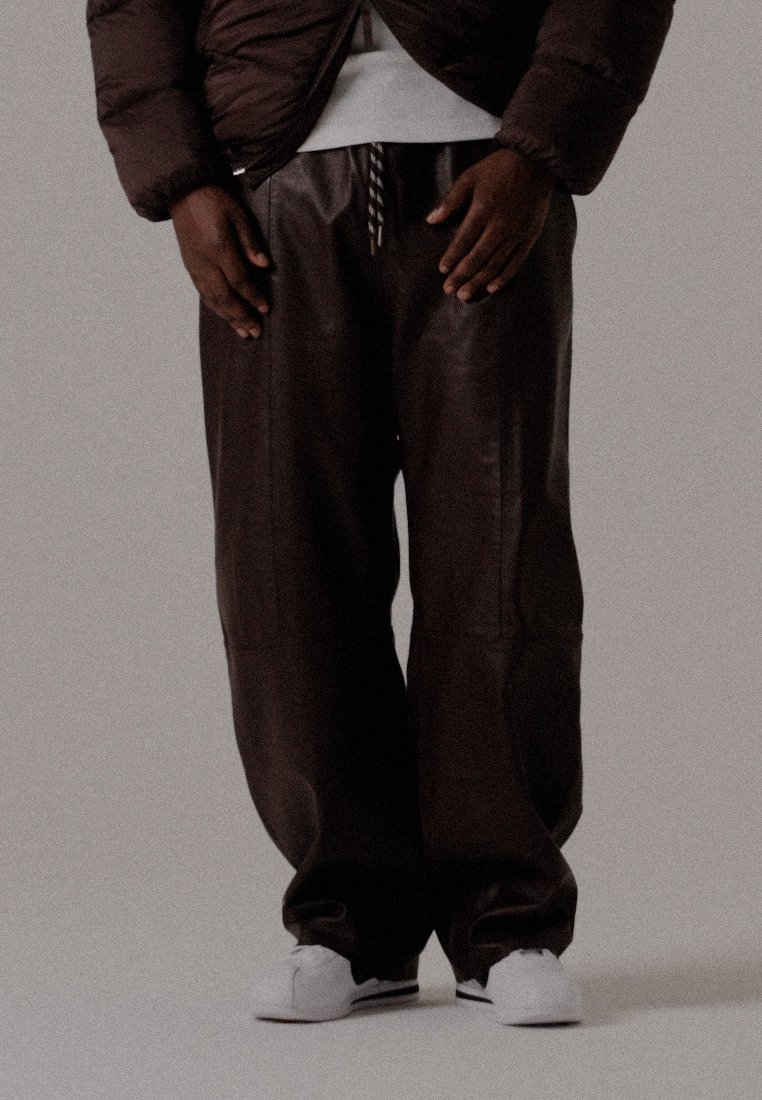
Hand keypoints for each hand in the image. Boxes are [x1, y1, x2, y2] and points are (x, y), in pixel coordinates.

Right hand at [169, 184, 270, 338]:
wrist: (183, 192)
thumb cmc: (213, 200)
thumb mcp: (238, 215)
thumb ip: (250, 242)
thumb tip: (265, 266)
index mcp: (219, 248)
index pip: (239, 281)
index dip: (253, 297)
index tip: (265, 308)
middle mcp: (205, 262)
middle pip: (224, 297)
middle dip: (241, 316)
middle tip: (255, 332)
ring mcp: (195, 266)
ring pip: (212, 299)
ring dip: (228, 318)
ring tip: (242, 332)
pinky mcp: (189, 266)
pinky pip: (202, 293)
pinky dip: (215, 308)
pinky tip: (224, 316)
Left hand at [425, 147, 555, 299]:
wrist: (535, 162)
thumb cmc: (499, 168)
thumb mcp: (470, 177)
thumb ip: (450, 201)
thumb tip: (431, 220)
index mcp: (483, 210)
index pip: (463, 240)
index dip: (452, 257)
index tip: (442, 270)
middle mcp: (499, 225)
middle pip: (477, 257)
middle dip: (461, 276)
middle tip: (449, 290)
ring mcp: (516, 233)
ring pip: (494, 264)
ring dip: (478, 282)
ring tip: (465, 295)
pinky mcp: (529, 236)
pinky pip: (515, 262)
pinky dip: (503, 277)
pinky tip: (491, 288)